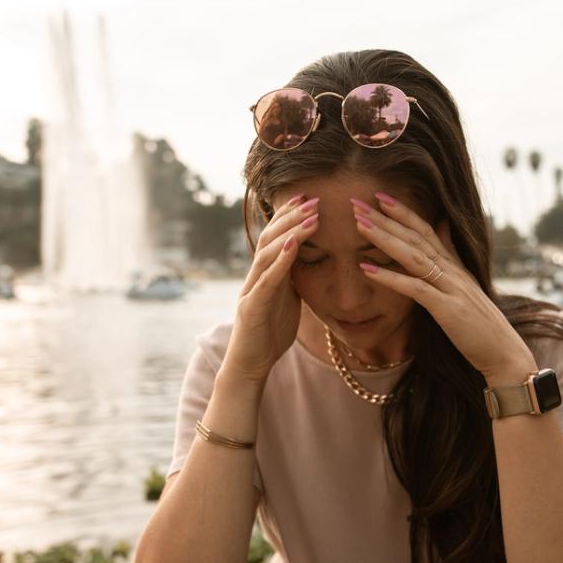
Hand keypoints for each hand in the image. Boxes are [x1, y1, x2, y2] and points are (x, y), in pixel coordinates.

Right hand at [223, 194, 320, 382]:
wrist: (249, 365)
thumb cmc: (269, 333)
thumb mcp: (287, 300)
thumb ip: (293, 279)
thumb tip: (308, 260)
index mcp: (266, 274)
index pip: (276, 237)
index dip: (289, 216)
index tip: (308, 197)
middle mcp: (255, 276)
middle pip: (270, 238)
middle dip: (291, 216)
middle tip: (313, 198)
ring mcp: (251, 290)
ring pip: (268, 253)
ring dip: (290, 232)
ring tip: (310, 216)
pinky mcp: (252, 307)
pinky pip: (267, 280)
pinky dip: (280, 261)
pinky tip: (293, 245)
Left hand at [351, 193, 535, 380]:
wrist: (504, 352)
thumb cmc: (482, 325)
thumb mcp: (466, 285)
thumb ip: (452, 255)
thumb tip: (443, 226)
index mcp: (454, 265)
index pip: (426, 230)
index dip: (403, 212)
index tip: (379, 196)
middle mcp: (452, 270)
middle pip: (415, 236)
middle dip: (385, 218)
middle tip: (357, 202)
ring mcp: (451, 287)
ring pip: (413, 255)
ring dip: (384, 238)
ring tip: (359, 224)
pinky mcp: (447, 308)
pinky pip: (415, 288)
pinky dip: (390, 277)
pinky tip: (367, 269)